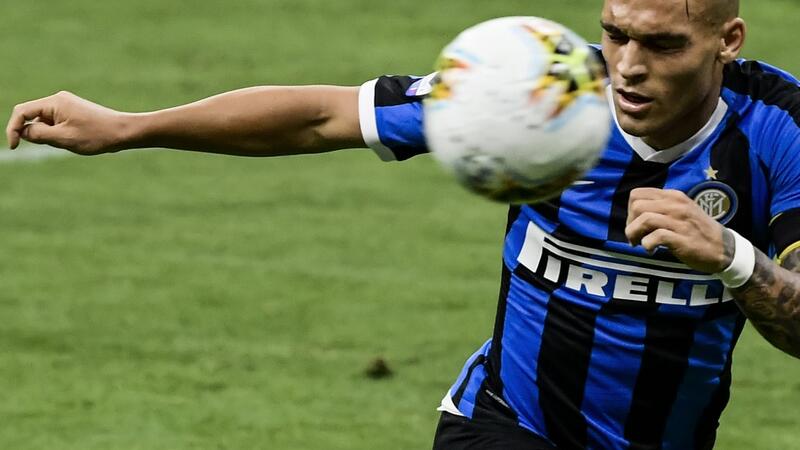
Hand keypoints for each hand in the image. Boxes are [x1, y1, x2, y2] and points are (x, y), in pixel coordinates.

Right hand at [6, 91, 128, 154]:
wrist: (123, 132)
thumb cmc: (96, 135)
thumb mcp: (63, 138)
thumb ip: (38, 134)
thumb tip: (23, 131)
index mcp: (54, 102)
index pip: (22, 112)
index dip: (13, 129)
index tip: (14, 147)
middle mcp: (58, 100)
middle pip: (33, 117)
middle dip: (37, 134)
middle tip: (59, 144)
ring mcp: (66, 105)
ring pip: (45, 123)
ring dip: (50, 136)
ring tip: (73, 141)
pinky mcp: (73, 112)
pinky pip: (56, 124)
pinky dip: (59, 135)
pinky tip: (77, 140)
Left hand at [625, 188, 732, 273]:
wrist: (723, 248)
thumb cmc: (697, 230)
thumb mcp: (680, 211)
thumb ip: (660, 207)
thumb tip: (633, 214)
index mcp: (673, 196)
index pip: (637, 194)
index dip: (630, 210)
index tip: (635, 224)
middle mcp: (676, 205)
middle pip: (637, 206)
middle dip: (630, 223)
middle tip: (635, 236)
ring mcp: (680, 221)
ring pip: (644, 219)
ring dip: (635, 234)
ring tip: (639, 243)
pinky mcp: (682, 238)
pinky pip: (655, 237)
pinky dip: (647, 245)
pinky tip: (651, 250)